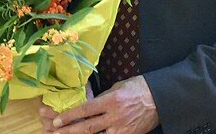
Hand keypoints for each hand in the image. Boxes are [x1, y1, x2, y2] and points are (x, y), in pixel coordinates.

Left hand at [40, 76, 158, 133]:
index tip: (56, 120)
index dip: (70, 116)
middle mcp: (114, 116)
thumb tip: (91, 103)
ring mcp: (121, 128)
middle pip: (88, 127)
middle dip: (69, 130)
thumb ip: (103, 97)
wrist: (160, 98)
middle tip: (55, 132)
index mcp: (111, 100)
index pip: (86, 109)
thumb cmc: (138, 87)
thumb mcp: (118, 87)